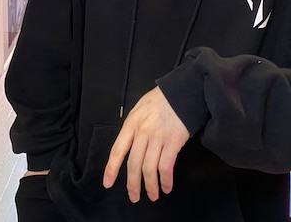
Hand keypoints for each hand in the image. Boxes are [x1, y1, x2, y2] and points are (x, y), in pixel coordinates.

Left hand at [102, 86, 189, 202]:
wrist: (183, 92)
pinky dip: (166, 180)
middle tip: (134, 197)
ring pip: (149, 169)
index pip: (117, 150)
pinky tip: (167, 187)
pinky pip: (166, 167)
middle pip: (133, 164)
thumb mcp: (139, 108)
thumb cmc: (161, 100)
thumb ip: (133, 127)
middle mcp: (142, 132)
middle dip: (132, 184)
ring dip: (150, 186)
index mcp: (131, 123)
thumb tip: (130, 146)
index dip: (111, 168)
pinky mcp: (173, 143)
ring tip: (152, 196)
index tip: (107, 183)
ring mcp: (158, 138)